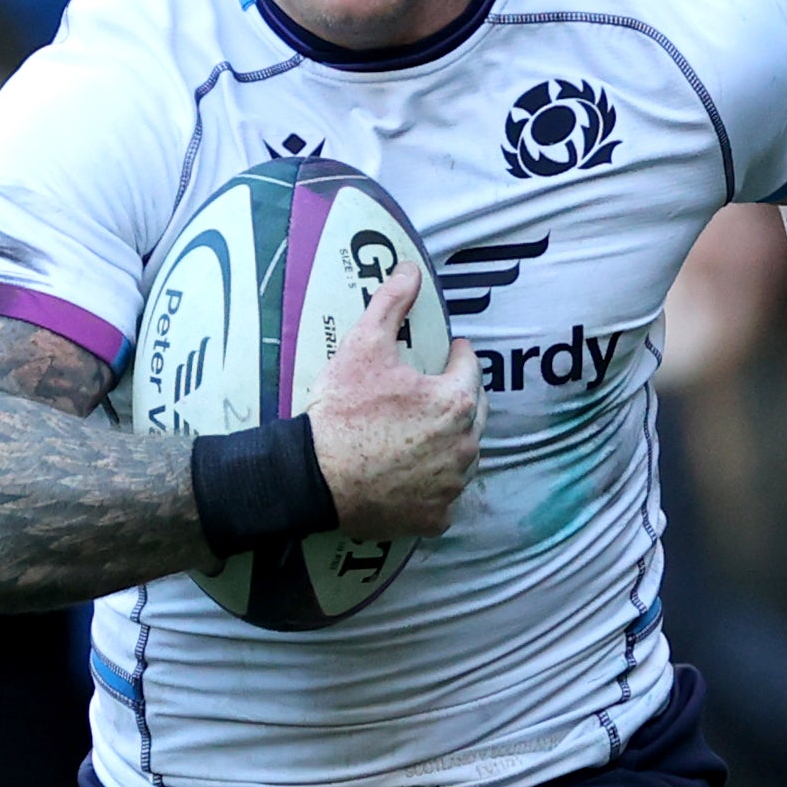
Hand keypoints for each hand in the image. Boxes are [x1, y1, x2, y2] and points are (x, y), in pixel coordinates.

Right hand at [303, 268, 481, 540]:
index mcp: (456, 401)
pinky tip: (411, 474)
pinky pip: (444, 495)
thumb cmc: (340, 412)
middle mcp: (465, 445)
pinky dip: (433, 485)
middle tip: (430, 392)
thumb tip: (410, 270)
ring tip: (418, 432)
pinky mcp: (436, 517)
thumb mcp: (362, 347)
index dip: (454, 355)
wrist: (312, 478)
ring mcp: (452, 485)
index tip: (444, 353)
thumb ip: (392, 304)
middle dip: (457, 398)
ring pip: (462, 454)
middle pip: (474, 412)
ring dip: (448, 441)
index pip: (469, 366)